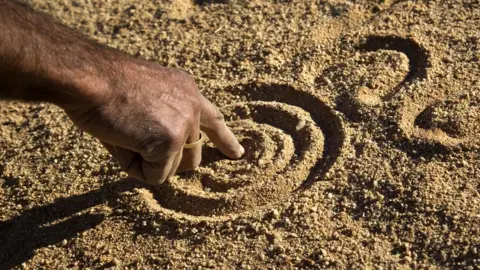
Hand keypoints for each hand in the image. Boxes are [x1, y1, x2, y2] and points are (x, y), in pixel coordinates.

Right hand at [65, 59, 243, 184]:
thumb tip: (163, 157)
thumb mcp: (145, 95)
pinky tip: (121, 140)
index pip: (214, 120)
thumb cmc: (103, 85)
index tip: (237, 154)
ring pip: (173, 168)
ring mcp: (185, 124)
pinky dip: (135, 168)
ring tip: (123, 133)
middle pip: (191, 156)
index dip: (225, 140)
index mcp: (186, 90)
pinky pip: (156, 176)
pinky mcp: (171, 141)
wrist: (89, 76)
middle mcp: (193, 106)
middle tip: (134, 142)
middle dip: (166, 160)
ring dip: (147, 162)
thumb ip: (162, 121)